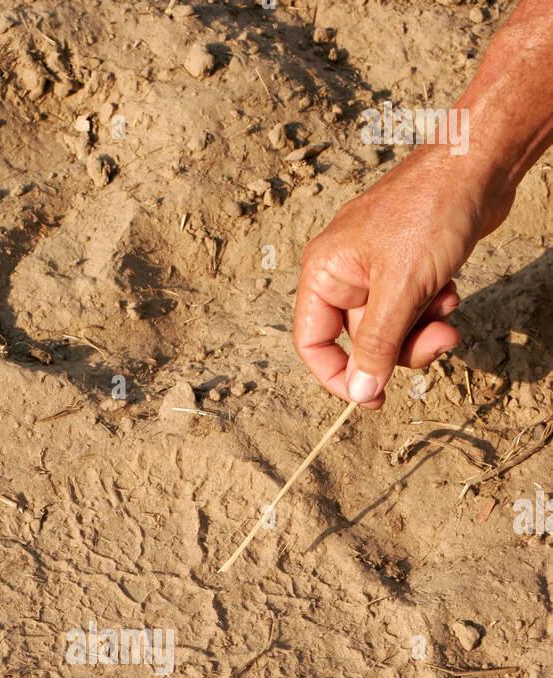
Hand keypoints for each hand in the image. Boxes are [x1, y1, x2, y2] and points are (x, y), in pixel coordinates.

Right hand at [293, 146, 513, 406]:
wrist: (479, 163)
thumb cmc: (431, 212)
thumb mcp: (402, 289)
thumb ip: (377, 345)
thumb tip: (361, 392)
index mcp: (325, 272)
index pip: (313, 343)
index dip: (339, 377)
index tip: (372, 399)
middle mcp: (344, 273)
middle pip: (360, 342)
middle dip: (402, 348)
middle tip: (439, 345)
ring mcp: (376, 270)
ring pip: (391, 330)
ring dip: (422, 330)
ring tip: (448, 310)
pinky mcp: (406, 267)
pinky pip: (411, 310)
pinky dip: (432, 310)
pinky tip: (450, 288)